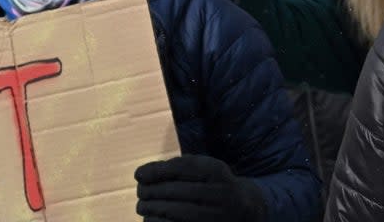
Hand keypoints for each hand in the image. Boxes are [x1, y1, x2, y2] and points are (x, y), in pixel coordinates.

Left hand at [136, 154, 266, 221]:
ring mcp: (214, 215)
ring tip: (142, 204)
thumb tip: (142, 173)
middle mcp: (219, 193)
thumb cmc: (215, 185)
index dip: (157, 171)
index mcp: (217, 171)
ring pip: (174, 211)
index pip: (182, 167)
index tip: (138, 174)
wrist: (246, 210)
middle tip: (140, 191)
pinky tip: (151, 218)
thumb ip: (180, 166)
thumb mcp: (206, 169)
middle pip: (176, 190)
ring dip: (151, 208)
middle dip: (151, 190)